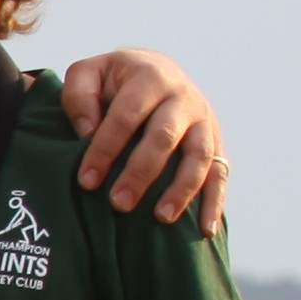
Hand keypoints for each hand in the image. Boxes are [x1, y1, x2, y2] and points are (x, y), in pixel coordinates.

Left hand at [54, 49, 228, 234]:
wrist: (155, 70)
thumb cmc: (113, 81)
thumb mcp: (89, 72)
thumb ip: (79, 94)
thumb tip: (87, 131)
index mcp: (150, 78)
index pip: (126, 116)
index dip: (105, 148)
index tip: (87, 181)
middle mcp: (183, 98)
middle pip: (164, 137)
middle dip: (141, 172)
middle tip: (119, 204)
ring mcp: (204, 121)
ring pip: (199, 156)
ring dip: (182, 189)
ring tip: (161, 218)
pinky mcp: (215, 142)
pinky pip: (221, 173)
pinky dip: (215, 201)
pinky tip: (205, 229)